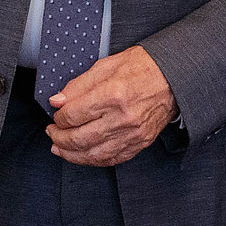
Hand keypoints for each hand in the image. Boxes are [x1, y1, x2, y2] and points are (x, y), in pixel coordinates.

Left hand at [46, 46, 176, 166]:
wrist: (174, 78)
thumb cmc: (143, 67)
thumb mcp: (107, 65)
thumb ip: (79, 85)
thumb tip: (58, 101)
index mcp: (113, 94)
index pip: (73, 115)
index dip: (58, 117)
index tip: (56, 114)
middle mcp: (123, 118)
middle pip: (79, 138)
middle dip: (59, 138)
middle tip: (52, 132)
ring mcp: (133, 134)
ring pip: (93, 154)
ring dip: (71, 154)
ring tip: (60, 147)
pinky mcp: (140, 143)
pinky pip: (111, 159)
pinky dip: (92, 160)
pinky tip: (82, 154)